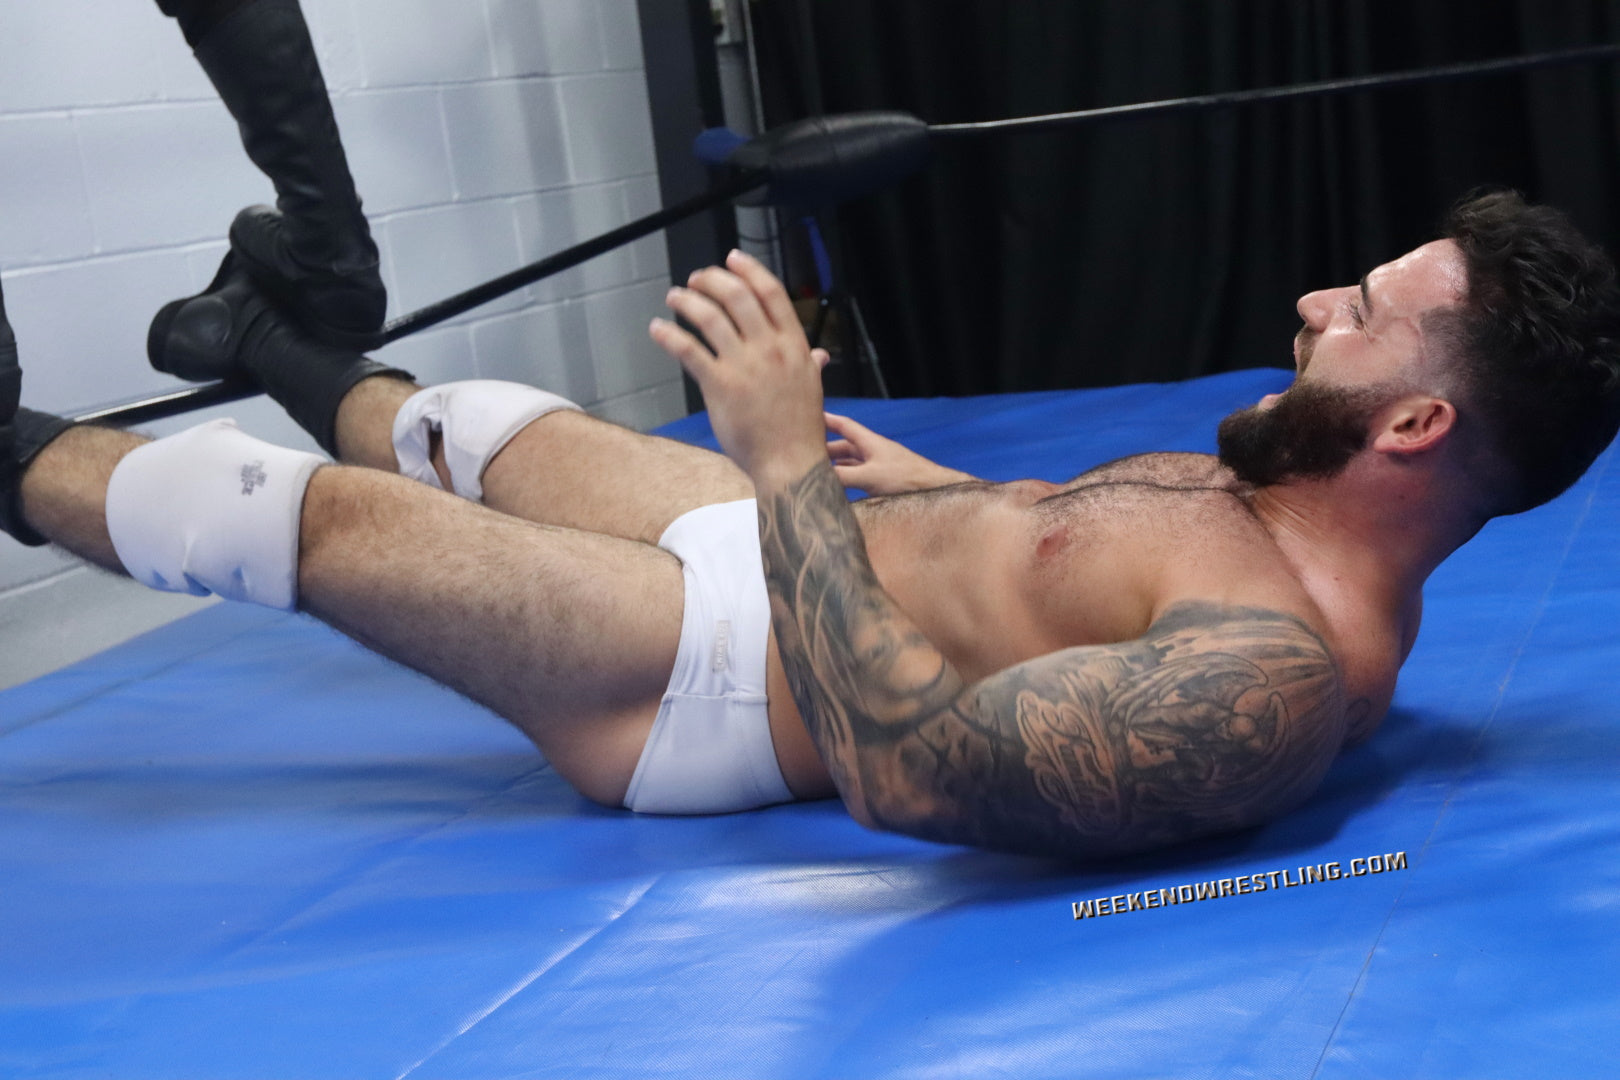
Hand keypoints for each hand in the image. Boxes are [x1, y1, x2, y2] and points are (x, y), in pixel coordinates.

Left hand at [649, 251, 828, 487]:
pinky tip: (658, 329)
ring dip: (686, 301)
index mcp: (794, 345)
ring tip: (674, 299)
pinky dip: (669, 334)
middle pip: (737, 295)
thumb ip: (810, 365)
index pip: (770, 292)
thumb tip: (818, 355)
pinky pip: (689, 349)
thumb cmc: (799, 431)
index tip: (732, 259)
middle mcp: (770, 349)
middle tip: (695, 280)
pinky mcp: (721, 385)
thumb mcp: (812, 389)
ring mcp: (744, 366)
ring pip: (710, 316)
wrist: (789, 464)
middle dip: (711, 280)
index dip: (749, 270)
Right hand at [824, 411, 977, 493]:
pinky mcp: (882, 480)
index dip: (827, 420)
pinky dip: (845, 479)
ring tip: (815, 470)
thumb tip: (817, 478)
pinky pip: (858, 476)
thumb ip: (843, 476)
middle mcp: (872, 451)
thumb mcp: (869, 476)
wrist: (932, 490)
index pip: (844, 426)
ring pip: (849, 462)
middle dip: (825, 448)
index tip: (810, 415)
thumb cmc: (906, 478)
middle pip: (843, 446)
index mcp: (870, 442)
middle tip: (805, 452)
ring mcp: (877, 466)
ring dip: (834, 465)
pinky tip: (838, 486)